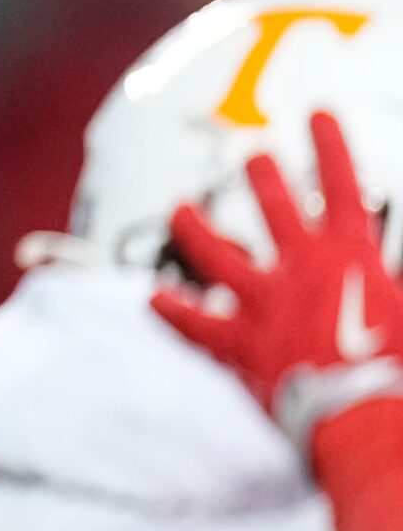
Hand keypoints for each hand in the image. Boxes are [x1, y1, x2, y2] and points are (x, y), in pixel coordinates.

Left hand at [152, 111, 402, 445]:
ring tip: (179, 207)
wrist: (365, 417)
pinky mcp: (239, 341)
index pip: (342, 183)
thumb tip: (396, 266)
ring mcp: (264, 301)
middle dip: (262, 174)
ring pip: (216, 252)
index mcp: (352, 254)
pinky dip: (173, 310)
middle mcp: (302, 267)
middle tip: (252, 153)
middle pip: (273, 206)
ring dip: (195, 227)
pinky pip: (195, 322)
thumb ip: (397, 276)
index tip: (316, 112)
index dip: (329, 144)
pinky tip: (152, 297)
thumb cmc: (400, 367)